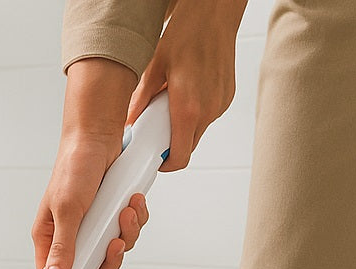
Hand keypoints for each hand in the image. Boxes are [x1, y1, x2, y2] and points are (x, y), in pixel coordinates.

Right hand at [32, 58, 148, 268]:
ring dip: (127, 234)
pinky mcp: (111, 216)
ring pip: (114, 252)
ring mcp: (92, 227)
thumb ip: (62, 249)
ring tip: (126, 212)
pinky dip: (134, 220)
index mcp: (50, 239)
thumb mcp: (67, 210)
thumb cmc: (74, 165)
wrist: (98, 134)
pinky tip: (132, 203)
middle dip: (110, 258)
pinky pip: (128, 232)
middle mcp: (71, 236)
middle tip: (114, 243)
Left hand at [127, 0, 245, 170]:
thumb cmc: (187, 33)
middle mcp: (209, 110)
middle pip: (189, 147)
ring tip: (171, 104)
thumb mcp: (154, 67)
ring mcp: (221, 104)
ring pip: (198, 131)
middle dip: (172, 145)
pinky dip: (196, 113)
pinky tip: (187, 93)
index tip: (155, 161)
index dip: (166, 165)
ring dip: (184, 127)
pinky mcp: (227, 97)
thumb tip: (128, 123)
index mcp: (188, 109)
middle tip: (156, 131)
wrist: (215, 12)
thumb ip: (141, 100)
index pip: (180, 157)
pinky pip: (208, 116)